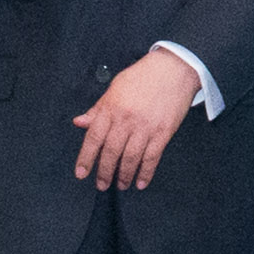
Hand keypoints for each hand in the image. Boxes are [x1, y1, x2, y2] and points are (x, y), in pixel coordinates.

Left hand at [68, 45, 203, 190]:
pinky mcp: (163, 132)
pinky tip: (141, 182)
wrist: (173, 69)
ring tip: (121, 184)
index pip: (93, 138)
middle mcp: (126, 119)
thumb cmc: (144, 76)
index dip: (86, 158)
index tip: (81, 173)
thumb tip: (80, 122)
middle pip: (111, 152)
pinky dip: (146, 173)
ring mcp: (145, 127)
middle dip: (105, 172)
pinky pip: (152, 157)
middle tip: (102, 184)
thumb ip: (97, 109)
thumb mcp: (114, 88)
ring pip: (131, 158)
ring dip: (124, 175)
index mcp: (111, 108)